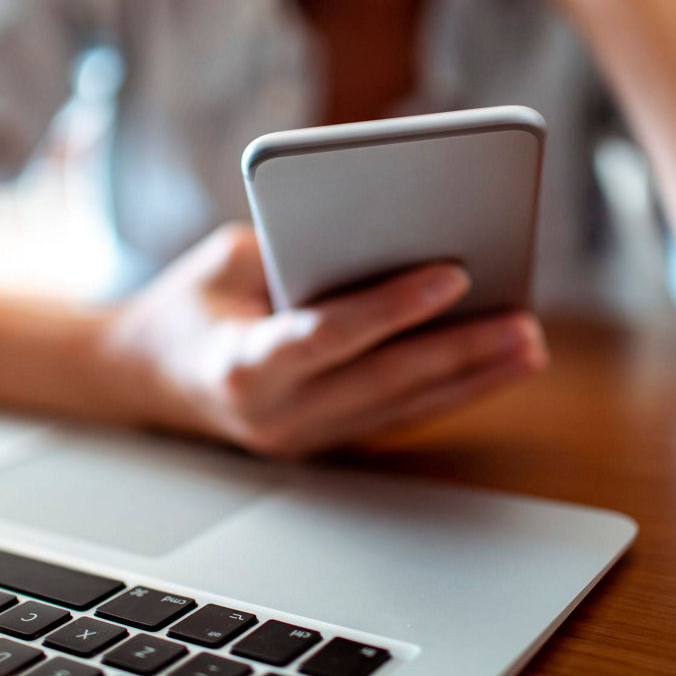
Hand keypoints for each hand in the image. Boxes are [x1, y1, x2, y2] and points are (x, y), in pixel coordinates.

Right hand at [103, 224, 548, 457]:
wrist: (147, 375)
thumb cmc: (190, 302)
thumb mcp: (226, 260)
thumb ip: (296, 253)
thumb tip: (386, 235)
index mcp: (238, 367)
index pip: (327, 336)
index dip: (391, 307)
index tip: (453, 272)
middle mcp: (273, 416)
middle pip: (383, 381)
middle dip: (460, 351)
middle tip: (523, 323)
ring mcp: (301, 438)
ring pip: (401, 408)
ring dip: (472, 378)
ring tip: (527, 345)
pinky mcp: (326, 440)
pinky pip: (398, 415)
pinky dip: (449, 390)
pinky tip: (494, 365)